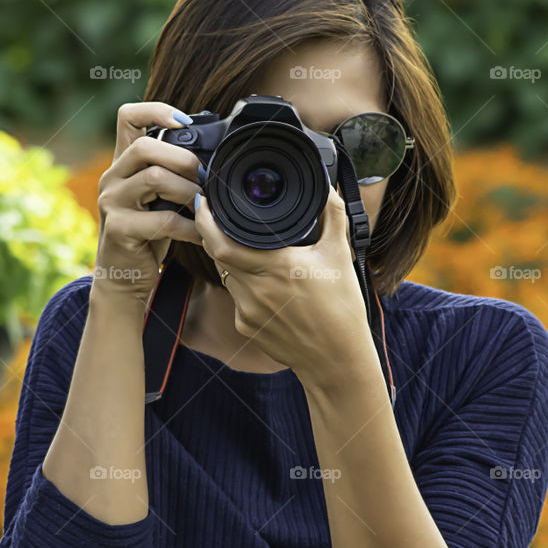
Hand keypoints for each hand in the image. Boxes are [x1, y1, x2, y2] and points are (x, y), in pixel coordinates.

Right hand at [94, 101, 203, 307]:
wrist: (124, 276)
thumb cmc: (148, 233)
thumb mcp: (158, 198)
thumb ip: (173, 174)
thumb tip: (213, 156)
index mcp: (122, 163)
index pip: (128, 117)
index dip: (156, 110)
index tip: (186, 123)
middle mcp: (111, 177)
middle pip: (145, 147)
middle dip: (184, 159)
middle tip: (206, 177)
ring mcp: (111, 202)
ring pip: (154, 178)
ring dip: (189, 191)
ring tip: (205, 205)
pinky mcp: (118, 229)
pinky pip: (163, 220)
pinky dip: (190, 227)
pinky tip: (202, 234)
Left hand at [193, 184, 373, 378]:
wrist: (336, 360)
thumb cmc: (341, 309)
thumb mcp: (340, 256)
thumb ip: (333, 216)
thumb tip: (328, 187)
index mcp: (276, 267)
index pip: (222, 242)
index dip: (207, 221)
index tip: (206, 203)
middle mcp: (255, 289)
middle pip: (217, 254)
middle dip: (213, 233)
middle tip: (217, 215)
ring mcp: (246, 310)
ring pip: (225, 274)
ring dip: (228, 257)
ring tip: (243, 245)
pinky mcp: (244, 326)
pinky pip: (235, 296)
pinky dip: (241, 282)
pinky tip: (260, 280)